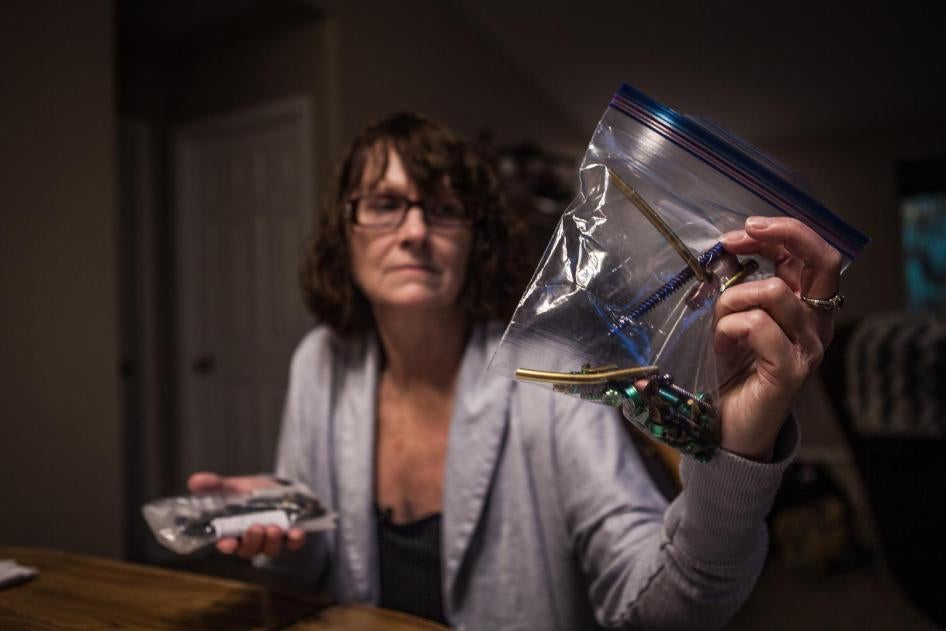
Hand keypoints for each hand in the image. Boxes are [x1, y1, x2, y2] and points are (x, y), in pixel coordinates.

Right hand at [187, 472, 306, 557]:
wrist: (279, 489)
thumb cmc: (251, 493)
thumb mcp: (233, 487)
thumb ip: (214, 485)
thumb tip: (194, 481)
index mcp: (234, 532)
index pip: (227, 544)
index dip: (227, 546)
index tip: (228, 543)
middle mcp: (252, 540)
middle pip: (249, 550)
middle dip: (252, 541)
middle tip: (255, 528)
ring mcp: (272, 540)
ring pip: (270, 549)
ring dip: (271, 541)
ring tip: (274, 528)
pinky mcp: (290, 537)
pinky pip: (293, 544)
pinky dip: (295, 540)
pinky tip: (297, 533)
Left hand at [713, 216, 841, 459]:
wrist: (729, 427)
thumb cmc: (730, 372)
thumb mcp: (733, 319)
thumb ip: (740, 288)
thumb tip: (728, 251)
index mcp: (807, 307)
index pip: (811, 255)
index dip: (780, 232)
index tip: (740, 231)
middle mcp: (817, 324)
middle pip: (824, 260)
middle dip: (783, 234)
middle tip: (736, 238)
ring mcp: (808, 347)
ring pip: (775, 291)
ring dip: (732, 299)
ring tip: (718, 325)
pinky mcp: (790, 369)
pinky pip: (758, 325)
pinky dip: (729, 326)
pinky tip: (720, 345)